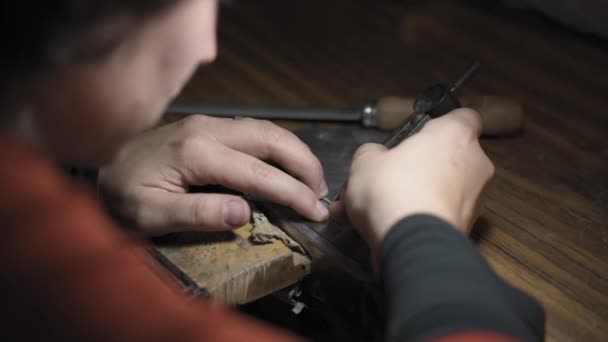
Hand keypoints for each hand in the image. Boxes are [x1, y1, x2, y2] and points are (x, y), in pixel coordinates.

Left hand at [98, 115, 328, 235]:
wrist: (98, 167)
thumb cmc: (121, 196)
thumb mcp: (149, 214)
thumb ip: (196, 213)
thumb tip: (244, 212)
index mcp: (196, 151)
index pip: (258, 171)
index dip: (292, 192)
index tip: (316, 212)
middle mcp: (208, 129)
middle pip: (272, 137)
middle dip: (304, 164)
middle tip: (323, 194)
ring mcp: (209, 124)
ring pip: (267, 128)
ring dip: (295, 152)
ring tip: (312, 181)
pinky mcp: (209, 126)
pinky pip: (255, 129)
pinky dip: (280, 146)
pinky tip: (286, 164)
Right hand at [331, 108, 493, 253]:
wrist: (412, 242)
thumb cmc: (394, 190)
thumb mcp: (365, 162)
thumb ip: (373, 154)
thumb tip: (375, 157)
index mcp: (455, 135)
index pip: (464, 117)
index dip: (442, 124)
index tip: (422, 134)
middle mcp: (475, 164)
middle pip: (453, 157)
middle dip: (425, 166)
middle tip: (393, 175)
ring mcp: (476, 200)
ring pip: (446, 190)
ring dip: (420, 195)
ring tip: (382, 208)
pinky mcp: (468, 229)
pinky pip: (441, 216)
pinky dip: (421, 219)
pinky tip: (390, 227)